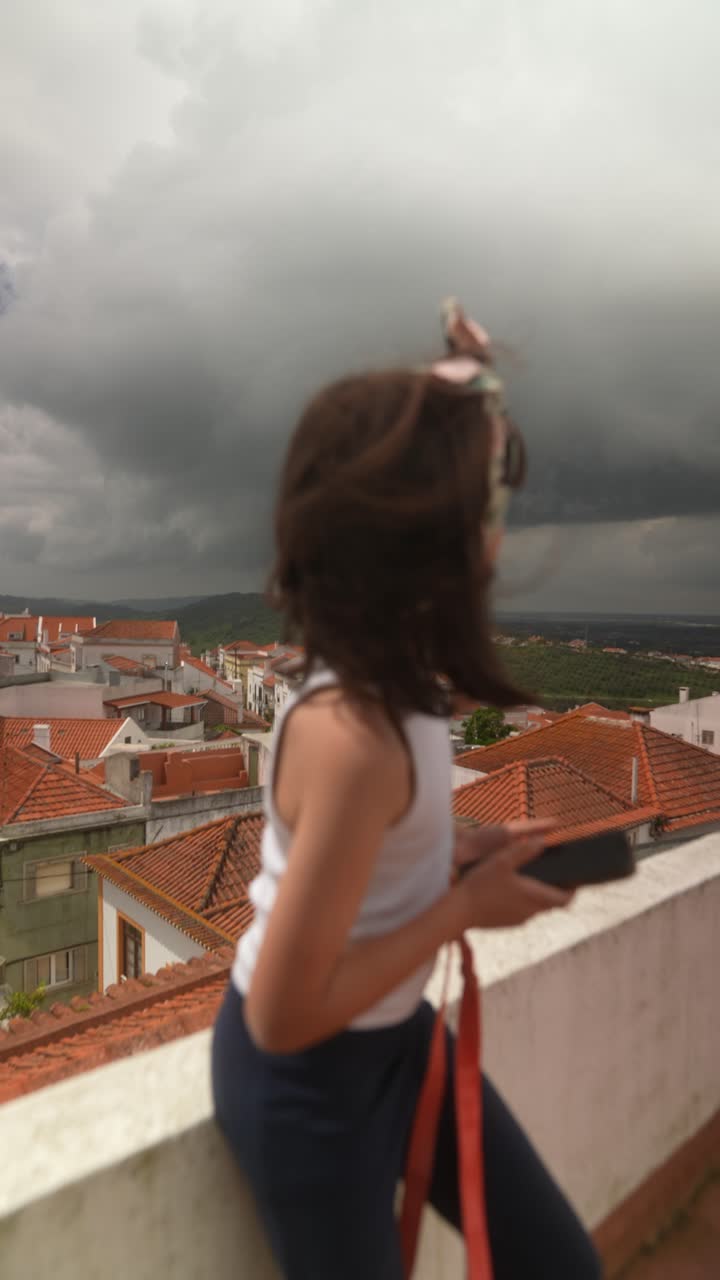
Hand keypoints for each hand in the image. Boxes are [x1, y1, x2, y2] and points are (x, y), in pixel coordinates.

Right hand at [452, 820, 573, 929]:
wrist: (458, 911)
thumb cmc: (481, 884)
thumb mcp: (502, 861)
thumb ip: (524, 850)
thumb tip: (543, 841)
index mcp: (533, 897)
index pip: (564, 900)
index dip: (572, 891)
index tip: (574, 881)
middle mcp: (529, 912)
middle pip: (551, 904)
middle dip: (554, 890)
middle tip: (552, 873)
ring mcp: (517, 920)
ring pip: (535, 908)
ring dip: (536, 895)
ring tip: (529, 878)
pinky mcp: (505, 923)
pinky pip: (520, 912)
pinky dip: (522, 901)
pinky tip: (508, 889)